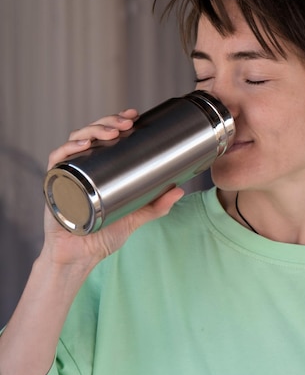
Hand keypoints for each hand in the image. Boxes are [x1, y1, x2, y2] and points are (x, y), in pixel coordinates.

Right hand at [42, 109, 183, 268]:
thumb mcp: (134, 218)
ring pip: (75, 141)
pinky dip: (68, 149)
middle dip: (108, 122)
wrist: (79, 258)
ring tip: (111, 132)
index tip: (134, 116)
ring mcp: (67, 174)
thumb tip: (180, 190)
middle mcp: (82, 167)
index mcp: (99, 169)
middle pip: (91, 134)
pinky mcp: (54, 184)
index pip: (106, 137)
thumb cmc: (102, 236)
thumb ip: (155, 206)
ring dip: (93, 130)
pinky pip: (56, 160)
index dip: (117, 122)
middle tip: (127, 123)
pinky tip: (84, 145)